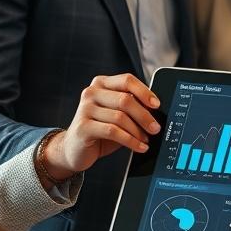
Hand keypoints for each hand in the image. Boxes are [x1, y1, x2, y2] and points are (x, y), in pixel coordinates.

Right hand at [41, 73, 160, 180]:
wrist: (74, 149)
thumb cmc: (101, 130)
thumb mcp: (117, 114)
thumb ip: (131, 107)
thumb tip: (156, 110)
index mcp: (102, 84)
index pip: (127, 80)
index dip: (144, 92)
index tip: (157, 105)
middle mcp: (91, 92)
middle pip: (125, 100)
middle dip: (144, 116)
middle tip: (156, 128)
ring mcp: (85, 109)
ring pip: (120, 117)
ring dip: (138, 131)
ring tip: (146, 140)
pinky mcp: (83, 127)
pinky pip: (113, 132)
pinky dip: (130, 141)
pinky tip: (138, 147)